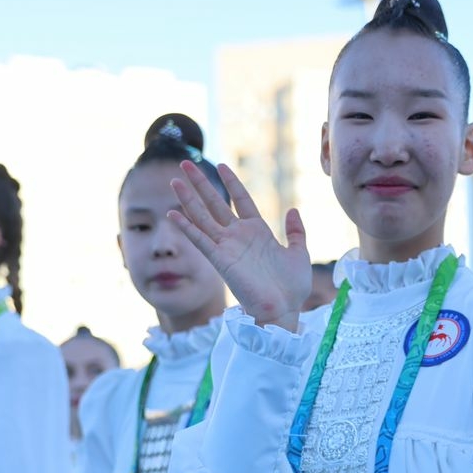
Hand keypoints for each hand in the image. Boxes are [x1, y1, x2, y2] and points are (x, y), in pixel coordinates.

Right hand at [168, 160, 309, 330]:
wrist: (285, 308)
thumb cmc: (292, 287)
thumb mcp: (299, 253)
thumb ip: (295, 232)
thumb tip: (293, 210)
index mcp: (258, 231)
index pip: (240, 200)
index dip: (231, 183)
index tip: (222, 165)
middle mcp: (238, 236)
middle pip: (215, 203)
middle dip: (201, 184)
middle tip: (185, 163)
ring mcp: (227, 247)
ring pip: (203, 217)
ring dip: (188, 199)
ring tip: (175, 180)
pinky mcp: (220, 260)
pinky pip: (200, 240)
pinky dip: (187, 227)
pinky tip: (173, 213)